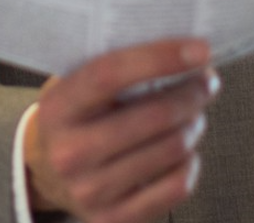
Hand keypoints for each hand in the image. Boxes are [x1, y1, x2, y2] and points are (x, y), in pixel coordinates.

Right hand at [26, 39, 217, 222]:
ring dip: (193, 125)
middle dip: (191, 94)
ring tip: (192, 113)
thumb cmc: (76, 117)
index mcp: (58, 108)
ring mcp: (91, 190)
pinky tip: (181, 149)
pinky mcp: (114, 219)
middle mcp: (70, 152)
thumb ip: (116, 68)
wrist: (47, 173)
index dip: (159, 58)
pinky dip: (189, 162)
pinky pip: (175, 187)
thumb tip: (182, 49)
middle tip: (206, 80)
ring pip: (170, 149)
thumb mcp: (76, 85)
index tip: (199, 50)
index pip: (110, 75)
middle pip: (151, 116)